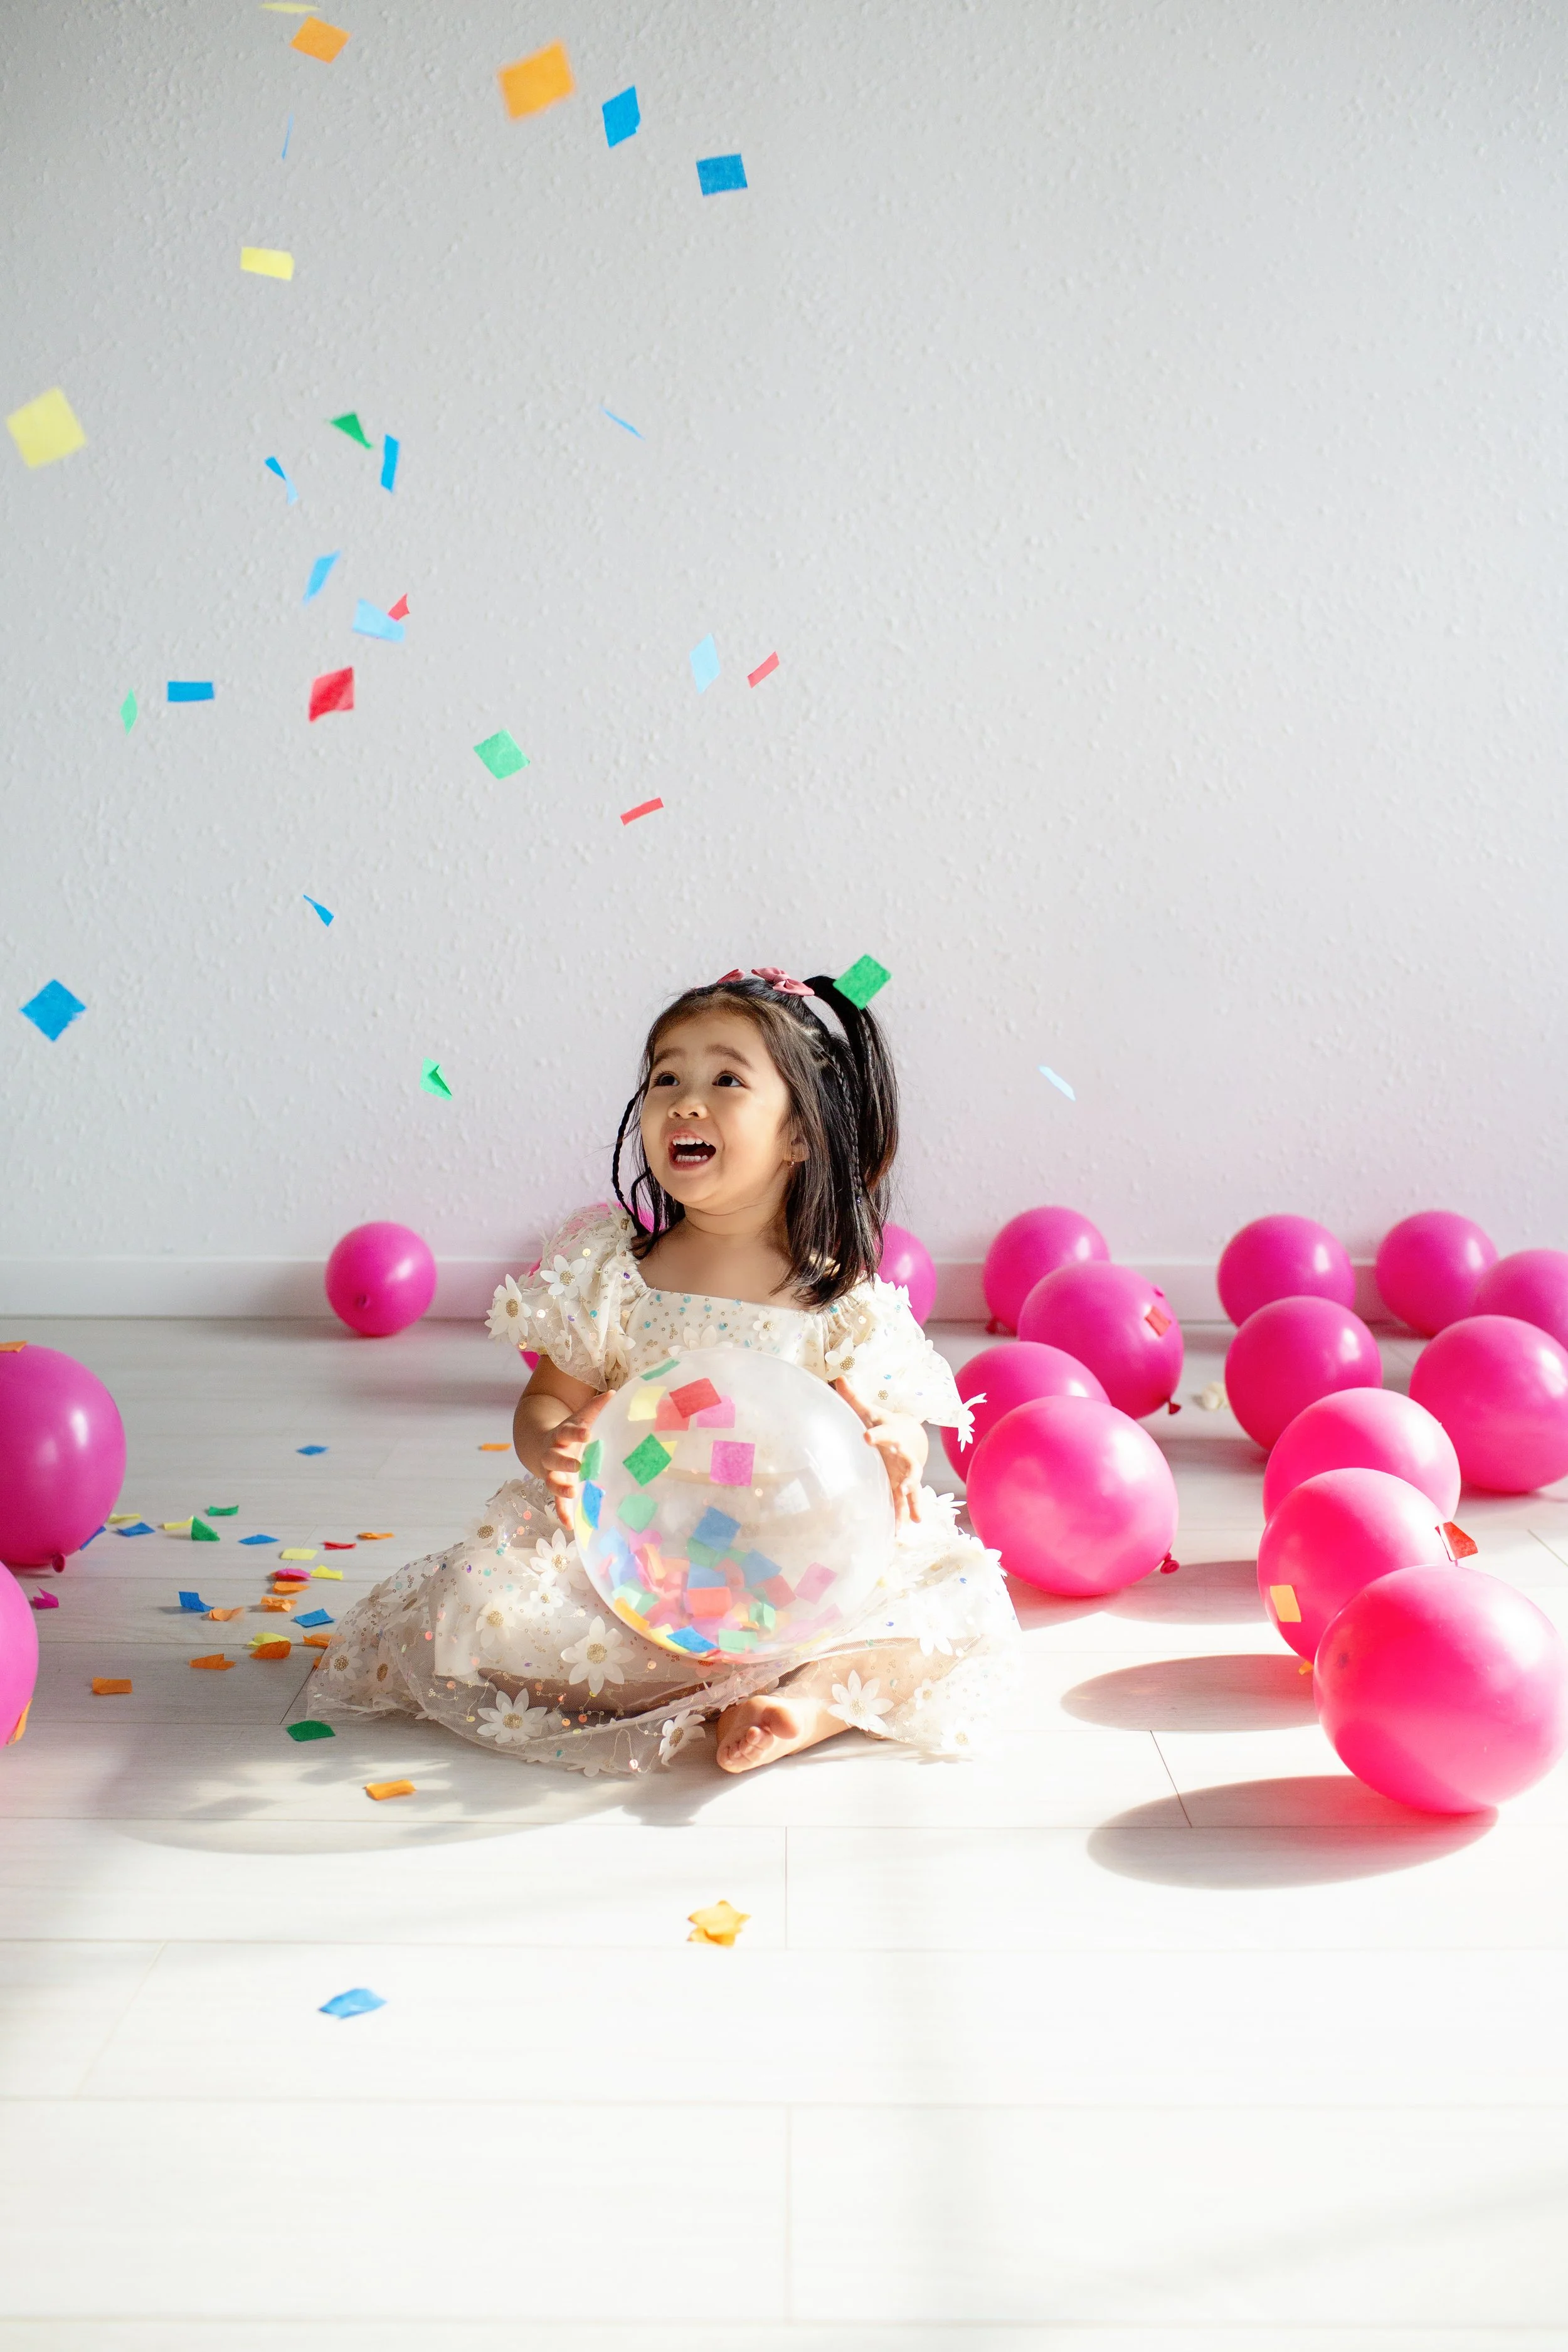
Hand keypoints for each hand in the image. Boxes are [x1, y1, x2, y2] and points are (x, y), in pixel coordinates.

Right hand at [542, 1390, 612, 1532]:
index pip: (567, 1431)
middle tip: (578, 1465)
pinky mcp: (555, 1487)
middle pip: (554, 1458)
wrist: (542, 1446)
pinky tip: (570, 1525)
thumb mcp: (579, 1419)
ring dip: (560, 1488)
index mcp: (560, 1435)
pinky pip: (556, 1502)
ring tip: (572, 1493)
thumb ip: (594, 1408)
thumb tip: (613, 1393)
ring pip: (552, 1481)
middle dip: (565, 1462)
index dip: (576, 1432)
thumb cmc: (569, 1433)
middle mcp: (552, 1454)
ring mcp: (551, 1472)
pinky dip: (562, 1512)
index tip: (588, 1433)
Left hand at [834, 1379, 926, 1523]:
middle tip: (906, 1486)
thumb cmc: (883, 1422)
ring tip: (912, 1518)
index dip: (876, 1434)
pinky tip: (901, 1531)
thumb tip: (838, 1378)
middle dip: (909, 1475)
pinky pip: (905, 1502)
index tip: (866, 1437)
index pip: (883, 1432)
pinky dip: (904, 1515)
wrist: (908, 1434)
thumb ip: (853, 1398)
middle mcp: (902, 1454)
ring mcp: (906, 1472)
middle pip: (908, 1463)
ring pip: (912, 1488)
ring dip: (911, 1502)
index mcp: (891, 1433)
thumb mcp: (870, 1411)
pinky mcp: (903, 1484)